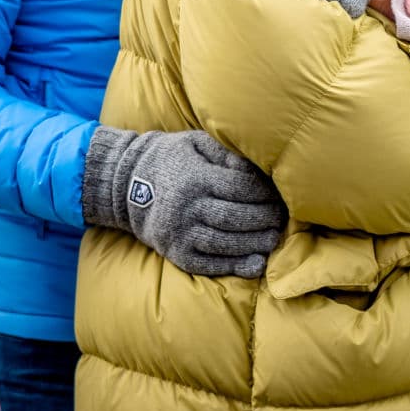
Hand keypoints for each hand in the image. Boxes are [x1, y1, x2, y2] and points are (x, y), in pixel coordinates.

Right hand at [81, 127, 285, 278]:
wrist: (127, 185)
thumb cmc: (170, 159)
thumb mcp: (195, 143)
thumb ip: (226, 153)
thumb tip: (255, 170)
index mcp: (194, 178)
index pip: (239, 187)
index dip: (264, 192)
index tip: (278, 194)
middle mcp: (186, 208)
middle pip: (235, 217)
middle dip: (265, 219)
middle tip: (282, 218)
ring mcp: (179, 234)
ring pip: (225, 243)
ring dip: (255, 243)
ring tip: (274, 238)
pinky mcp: (176, 254)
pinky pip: (209, 264)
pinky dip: (235, 266)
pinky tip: (256, 263)